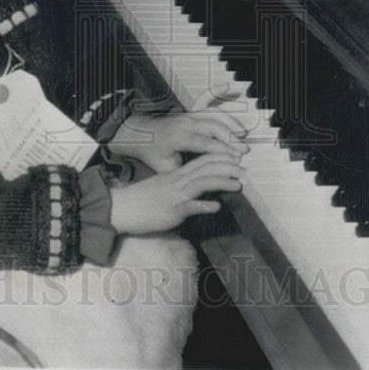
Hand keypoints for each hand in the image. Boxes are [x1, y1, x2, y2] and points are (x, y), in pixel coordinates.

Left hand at [107, 87, 249, 172]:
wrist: (141, 136)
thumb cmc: (154, 154)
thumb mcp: (166, 168)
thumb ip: (185, 170)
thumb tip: (205, 175)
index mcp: (178, 137)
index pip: (205, 143)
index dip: (222, 150)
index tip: (236, 157)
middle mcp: (184, 122)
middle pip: (213, 127)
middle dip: (231, 139)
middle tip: (245, 150)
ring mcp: (188, 114)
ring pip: (213, 115)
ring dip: (230, 123)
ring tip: (243, 134)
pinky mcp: (190, 111)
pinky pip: (204, 99)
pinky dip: (216, 92)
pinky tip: (227, 87)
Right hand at [109, 152, 244, 233]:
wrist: (121, 208)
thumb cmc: (142, 201)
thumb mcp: (164, 188)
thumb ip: (181, 186)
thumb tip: (198, 190)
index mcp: (177, 175)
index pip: (203, 161)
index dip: (222, 159)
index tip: (238, 160)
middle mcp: (178, 181)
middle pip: (207, 168)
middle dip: (229, 167)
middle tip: (247, 171)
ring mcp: (175, 195)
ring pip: (202, 183)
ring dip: (222, 183)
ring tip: (239, 185)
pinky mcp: (171, 210)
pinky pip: (190, 206)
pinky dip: (204, 205)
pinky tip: (217, 206)